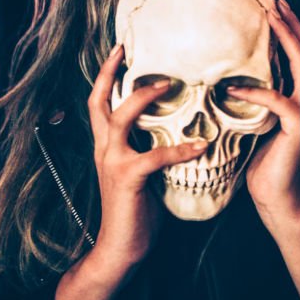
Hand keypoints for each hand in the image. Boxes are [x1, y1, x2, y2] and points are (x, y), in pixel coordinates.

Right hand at [88, 44, 208, 273]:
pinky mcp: (127, 178)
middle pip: (100, 101)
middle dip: (110, 73)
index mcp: (106, 146)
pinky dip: (179, 149)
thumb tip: (180, 128)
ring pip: (121, 118)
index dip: (106, 76)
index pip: (99, 103)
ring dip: (144, 98)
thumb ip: (150, 148)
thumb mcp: (140, 173)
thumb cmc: (136, 211)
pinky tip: (200, 145)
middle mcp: (104, 149)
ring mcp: (113, 162)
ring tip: (169, 85)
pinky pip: (155, 156)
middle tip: (127, 50)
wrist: (121, 248)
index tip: (118, 53)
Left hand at [233, 0, 299, 222]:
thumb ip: (255, 99)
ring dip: (287, 39)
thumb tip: (230, 74)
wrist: (276, 197)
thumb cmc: (262, 161)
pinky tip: (233, 87)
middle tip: (275, 1)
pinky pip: (278, 101)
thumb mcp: (257, 122)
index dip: (292, 30)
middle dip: (292, 24)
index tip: (274, 7)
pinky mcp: (299, 130)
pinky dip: (255, 92)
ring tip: (270, 19)